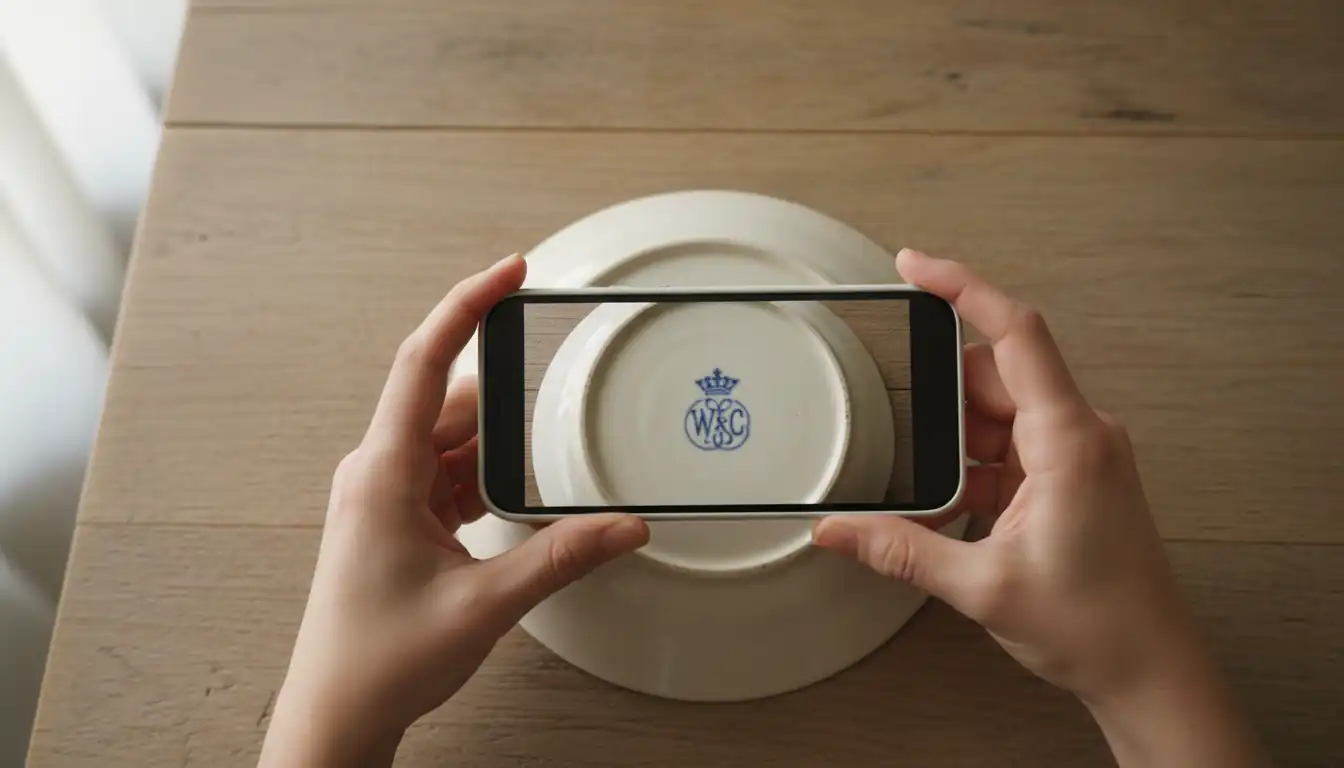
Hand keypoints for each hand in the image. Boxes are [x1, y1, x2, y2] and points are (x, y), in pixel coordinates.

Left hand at [259, 255, 649, 767]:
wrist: (338, 711)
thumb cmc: (379, 659)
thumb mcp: (486, 604)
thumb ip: (561, 557)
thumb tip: (623, 526)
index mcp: (382, 474)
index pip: (424, 362)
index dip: (468, 306)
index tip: (509, 272)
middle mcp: (378, 471)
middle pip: (452, 406)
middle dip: (506, 421)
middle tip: (547, 445)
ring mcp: (385, 493)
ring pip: (454, 442)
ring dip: (494, 462)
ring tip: (519, 507)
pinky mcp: (396, 515)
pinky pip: (448, 474)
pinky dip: (483, 485)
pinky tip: (505, 517)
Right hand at [813, 250, 1267, 766]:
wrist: (1149, 670)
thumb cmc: (1097, 625)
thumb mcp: (980, 586)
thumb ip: (900, 550)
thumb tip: (838, 530)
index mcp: (1069, 441)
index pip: (1014, 331)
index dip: (962, 287)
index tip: (915, 266)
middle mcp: (1080, 435)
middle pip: (995, 375)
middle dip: (942, 403)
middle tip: (908, 440)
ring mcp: (1079, 455)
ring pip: (1000, 414)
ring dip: (959, 445)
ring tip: (937, 494)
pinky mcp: (1072, 477)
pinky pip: (1012, 447)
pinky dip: (976, 469)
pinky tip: (955, 509)